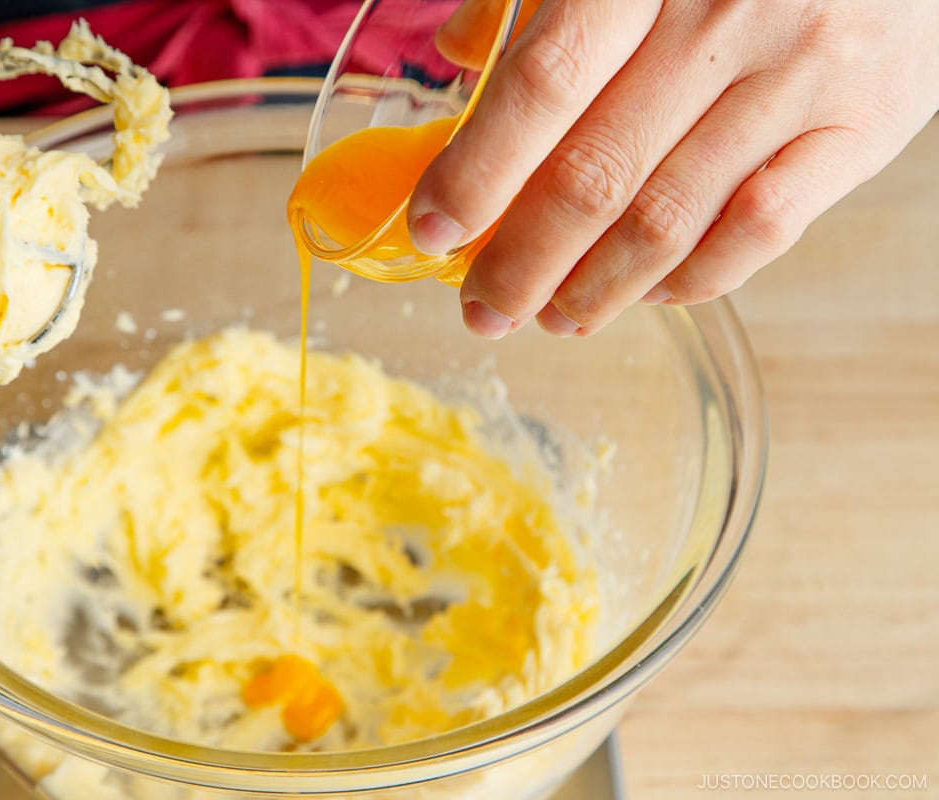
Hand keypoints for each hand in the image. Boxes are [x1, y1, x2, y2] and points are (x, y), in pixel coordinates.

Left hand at [408, 0, 938, 337]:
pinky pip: (759, 233)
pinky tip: (644, 294)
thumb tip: (458, 55)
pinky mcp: (863, 127)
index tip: (434, 231)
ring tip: (550, 316)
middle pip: (597, 172)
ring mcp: (803, 74)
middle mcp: (729, 14)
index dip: (479, 172)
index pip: (543, 85)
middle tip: (484, 307)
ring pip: (670, 219)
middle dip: (523, 261)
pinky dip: (690, 280)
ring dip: (595, 289)